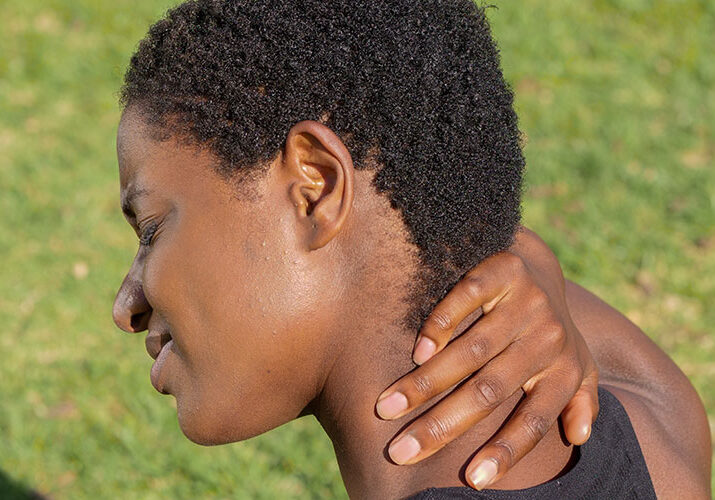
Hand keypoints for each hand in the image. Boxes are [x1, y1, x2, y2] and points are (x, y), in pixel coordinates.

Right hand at [375, 227, 598, 489]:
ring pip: (472, 350)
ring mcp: (528, 301)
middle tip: (400, 450)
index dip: (506, 452)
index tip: (472, 480)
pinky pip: (469, 298)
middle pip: (490, 390)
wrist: (540, 263)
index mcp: (563, 370)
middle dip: (441, 424)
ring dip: (425, 382)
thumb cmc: (547, 326)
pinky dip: (441, 324)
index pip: (534, 420)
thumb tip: (580, 436)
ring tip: (387, 407)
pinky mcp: (505, 269)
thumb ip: (578, 398)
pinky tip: (417, 351)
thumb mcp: (575, 364)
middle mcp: (548, 337)